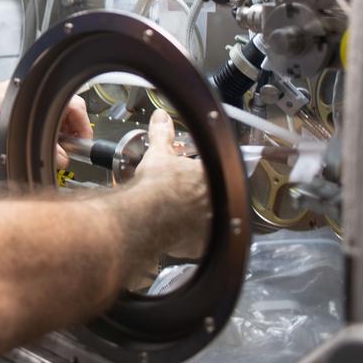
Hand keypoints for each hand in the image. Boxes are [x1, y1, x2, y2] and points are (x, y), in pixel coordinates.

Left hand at [0, 82, 92, 167]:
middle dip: (69, 133)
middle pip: (67, 112)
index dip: (81, 124)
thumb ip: (31, 143)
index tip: (81, 143)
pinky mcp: (20, 113)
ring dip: (57, 137)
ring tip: (51, 152)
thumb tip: (58, 156)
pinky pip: (42, 124)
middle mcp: (33, 95)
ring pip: (55, 120)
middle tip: (65, 152)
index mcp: (32, 90)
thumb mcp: (2, 130)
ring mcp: (27, 104)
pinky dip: (45, 136)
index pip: (71, 103)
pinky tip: (38, 147)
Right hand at [135, 110, 209, 259]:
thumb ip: (162, 134)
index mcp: (210, 175)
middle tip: (179, 195)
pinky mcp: (201, 244)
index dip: (198, 173)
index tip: (187, 177)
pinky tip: (175, 233)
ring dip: (195, 218)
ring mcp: (210, 224)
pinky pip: (197, 241)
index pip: (211, 172)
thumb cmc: (155, 185)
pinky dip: (188, 238)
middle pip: (212, 197)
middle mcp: (216, 200)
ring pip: (207, 220)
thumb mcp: (158, 153)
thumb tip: (161, 117)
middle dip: (198, 196)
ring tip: (176, 215)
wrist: (146, 215)